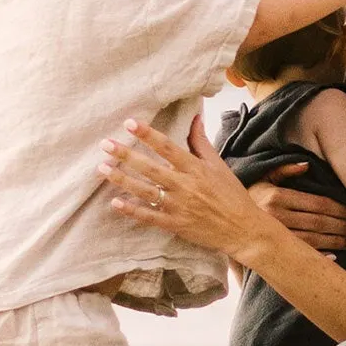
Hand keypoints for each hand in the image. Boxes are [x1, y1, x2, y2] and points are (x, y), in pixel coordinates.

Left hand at [99, 117, 269, 262]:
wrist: (242, 229)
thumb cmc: (231, 195)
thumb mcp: (218, 165)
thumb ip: (201, 142)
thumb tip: (195, 117)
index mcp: (196, 169)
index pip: (168, 147)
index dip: (148, 134)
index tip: (129, 123)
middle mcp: (185, 186)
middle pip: (150, 168)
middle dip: (126, 155)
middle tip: (106, 144)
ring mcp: (178, 206)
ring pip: (145, 191)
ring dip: (122, 180)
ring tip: (103, 169)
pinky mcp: (175, 225)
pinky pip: (149, 216)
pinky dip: (132, 210)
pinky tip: (115, 202)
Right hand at [250, 163, 345, 252]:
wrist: (225, 219)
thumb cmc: (250, 195)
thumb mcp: (265, 177)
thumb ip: (285, 170)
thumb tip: (307, 165)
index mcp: (277, 196)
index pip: (318, 204)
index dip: (341, 209)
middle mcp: (276, 216)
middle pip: (319, 222)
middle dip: (343, 226)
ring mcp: (274, 235)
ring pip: (313, 239)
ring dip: (336, 241)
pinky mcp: (272, 249)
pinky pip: (300, 253)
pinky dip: (319, 256)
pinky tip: (334, 256)